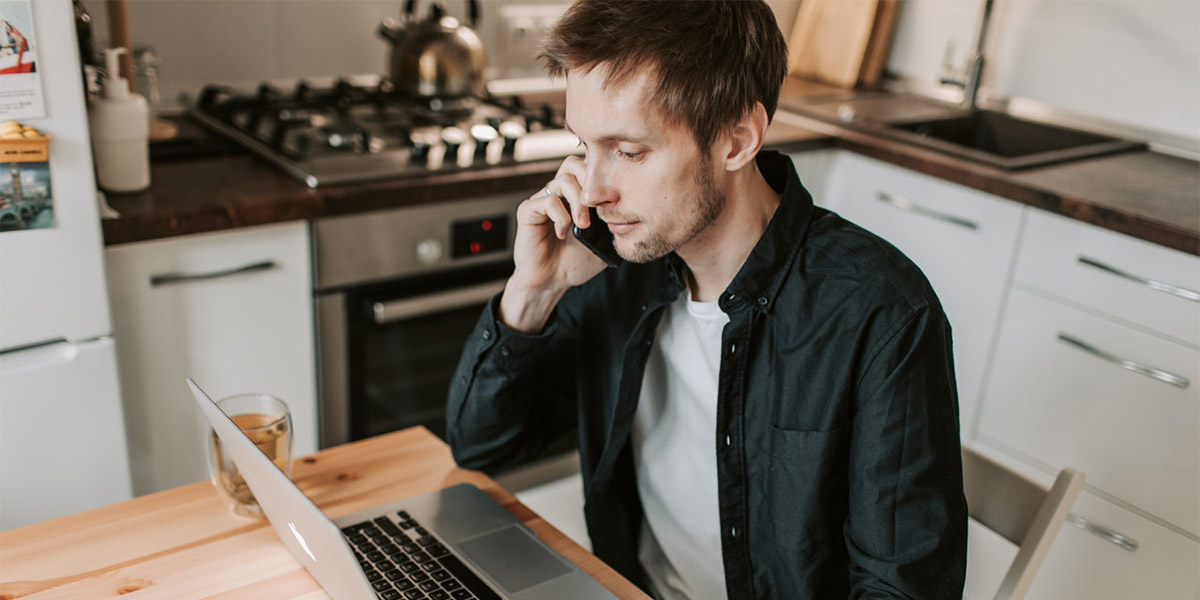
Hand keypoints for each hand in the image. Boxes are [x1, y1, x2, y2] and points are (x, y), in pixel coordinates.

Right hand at [500, 156, 604, 331]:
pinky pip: (548, 201)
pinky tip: (563, 233)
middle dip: (590, 183)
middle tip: (599, 208)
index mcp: (575, 196)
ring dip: (579, 202)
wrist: (552, 281)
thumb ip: (614, 221)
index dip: (601, 178)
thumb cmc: (575, 261)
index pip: (587, 168)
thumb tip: (630, 205)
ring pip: (563, 180)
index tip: (613, 201)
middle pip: (573, 164)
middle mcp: (558, 193)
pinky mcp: (528, 211)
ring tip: (584, 225)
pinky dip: (561, 217)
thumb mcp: (604, 240)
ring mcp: (542, 200)